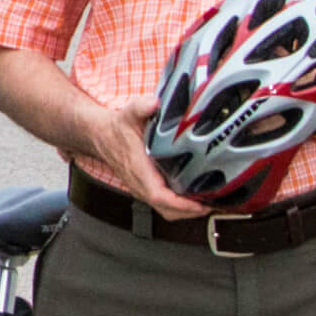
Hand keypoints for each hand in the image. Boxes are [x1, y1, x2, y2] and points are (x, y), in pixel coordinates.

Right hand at [78, 96, 209, 220]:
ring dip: (186, 212)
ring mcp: (142, 189)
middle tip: (212, 204)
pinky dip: (180, 207)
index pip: (158, 195)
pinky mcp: (146, 189)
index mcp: (138, 169)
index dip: (180, 203)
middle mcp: (140, 184)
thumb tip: (154, 103)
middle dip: (190, 212)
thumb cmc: (117, 129)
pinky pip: (164, 205)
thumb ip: (141, 107)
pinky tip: (194, 198)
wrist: (102, 136)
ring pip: (166, 210)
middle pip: (166, 210)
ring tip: (207, 204)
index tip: (199, 204)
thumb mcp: (129, 114)